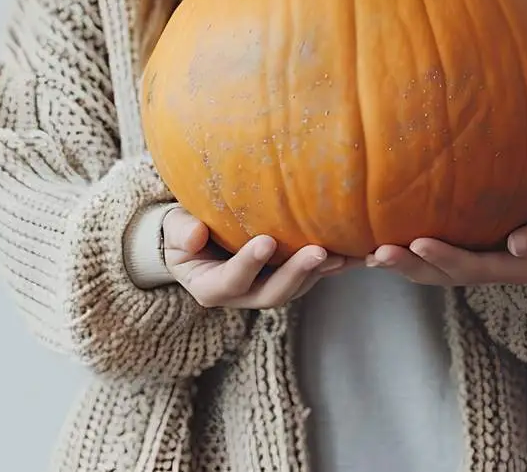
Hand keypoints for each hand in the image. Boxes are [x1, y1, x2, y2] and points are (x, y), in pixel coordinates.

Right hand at [163, 207, 349, 307]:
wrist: (196, 238)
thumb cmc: (182, 231)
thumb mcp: (173, 230)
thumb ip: (181, 232)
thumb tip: (195, 235)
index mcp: (211, 289)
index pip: (231, 280)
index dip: (248, 264)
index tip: (265, 241)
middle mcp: (242, 296)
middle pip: (272, 294)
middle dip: (296, 274)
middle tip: (319, 251)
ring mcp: (266, 289)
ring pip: (296, 289)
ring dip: (318, 273)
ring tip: (342, 253)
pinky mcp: (285, 278)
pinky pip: (309, 277)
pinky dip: (329, 266)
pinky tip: (352, 251)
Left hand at [366, 190, 526, 286]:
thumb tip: (517, 246)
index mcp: (510, 268)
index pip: (473, 266)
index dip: (445, 258)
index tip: (419, 243)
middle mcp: (483, 269)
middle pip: (440, 275)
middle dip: (409, 265)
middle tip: (380, 253)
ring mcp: (465, 261)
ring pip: (426, 270)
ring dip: (396, 264)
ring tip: (368, 254)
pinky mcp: (450, 248)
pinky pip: (420, 257)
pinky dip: (396, 255)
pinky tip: (366, 247)